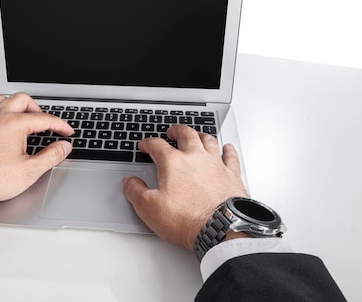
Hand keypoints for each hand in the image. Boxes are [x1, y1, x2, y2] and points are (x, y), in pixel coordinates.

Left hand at [0, 93, 73, 224]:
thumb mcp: (29, 171)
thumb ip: (51, 156)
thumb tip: (63, 147)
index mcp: (14, 123)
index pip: (44, 118)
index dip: (60, 125)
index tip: (66, 132)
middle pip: (23, 100)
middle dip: (38, 109)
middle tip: (46, 123)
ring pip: (3, 100)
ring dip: (17, 107)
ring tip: (26, 120)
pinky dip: (0, 114)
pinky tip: (2, 127)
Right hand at [121, 125, 247, 251]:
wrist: (221, 229)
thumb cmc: (187, 219)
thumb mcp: (149, 208)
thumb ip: (135, 191)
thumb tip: (129, 182)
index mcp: (173, 163)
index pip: (157, 145)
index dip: (148, 143)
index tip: (145, 145)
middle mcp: (195, 158)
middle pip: (185, 135)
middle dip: (176, 131)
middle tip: (172, 132)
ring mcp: (215, 164)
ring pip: (208, 140)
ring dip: (200, 135)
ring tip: (195, 135)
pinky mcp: (232, 175)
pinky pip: (230, 156)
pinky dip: (228, 150)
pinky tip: (227, 148)